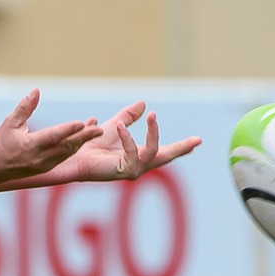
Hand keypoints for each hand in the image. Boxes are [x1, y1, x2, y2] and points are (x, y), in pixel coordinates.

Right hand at [0, 89, 102, 182]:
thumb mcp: (10, 122)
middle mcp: (39, 157)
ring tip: (96, 131)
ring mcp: (44, 165)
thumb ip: (25, 107)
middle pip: (66, 146)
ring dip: (82, 142)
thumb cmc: (0, 142)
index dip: (68, 129)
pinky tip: (84, 139)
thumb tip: (36, 90)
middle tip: (100, 129)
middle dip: (84, 137)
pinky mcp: (46, 168)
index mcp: (29, 145)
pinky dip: (75, 147)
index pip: (53, 136)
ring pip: (68, 153)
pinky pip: (64, 157)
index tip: (81, 122)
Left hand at [68, 103, 200, 181]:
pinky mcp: (124, 172)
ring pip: (153, 151)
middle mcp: (140, 165)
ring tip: (153, 116)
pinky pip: (133, 153)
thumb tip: (144, 104)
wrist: (76, 157)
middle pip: (167, 157)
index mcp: (140, 155)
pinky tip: (120, 125)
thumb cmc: (93, 145)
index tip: (198, 141)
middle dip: (181, 148)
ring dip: (153, 132)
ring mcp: (134, 170)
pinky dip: (127, 138)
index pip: (164, 151)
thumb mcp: (115, 126)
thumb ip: (128, 116)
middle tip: (196, 140)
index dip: (181, 146)